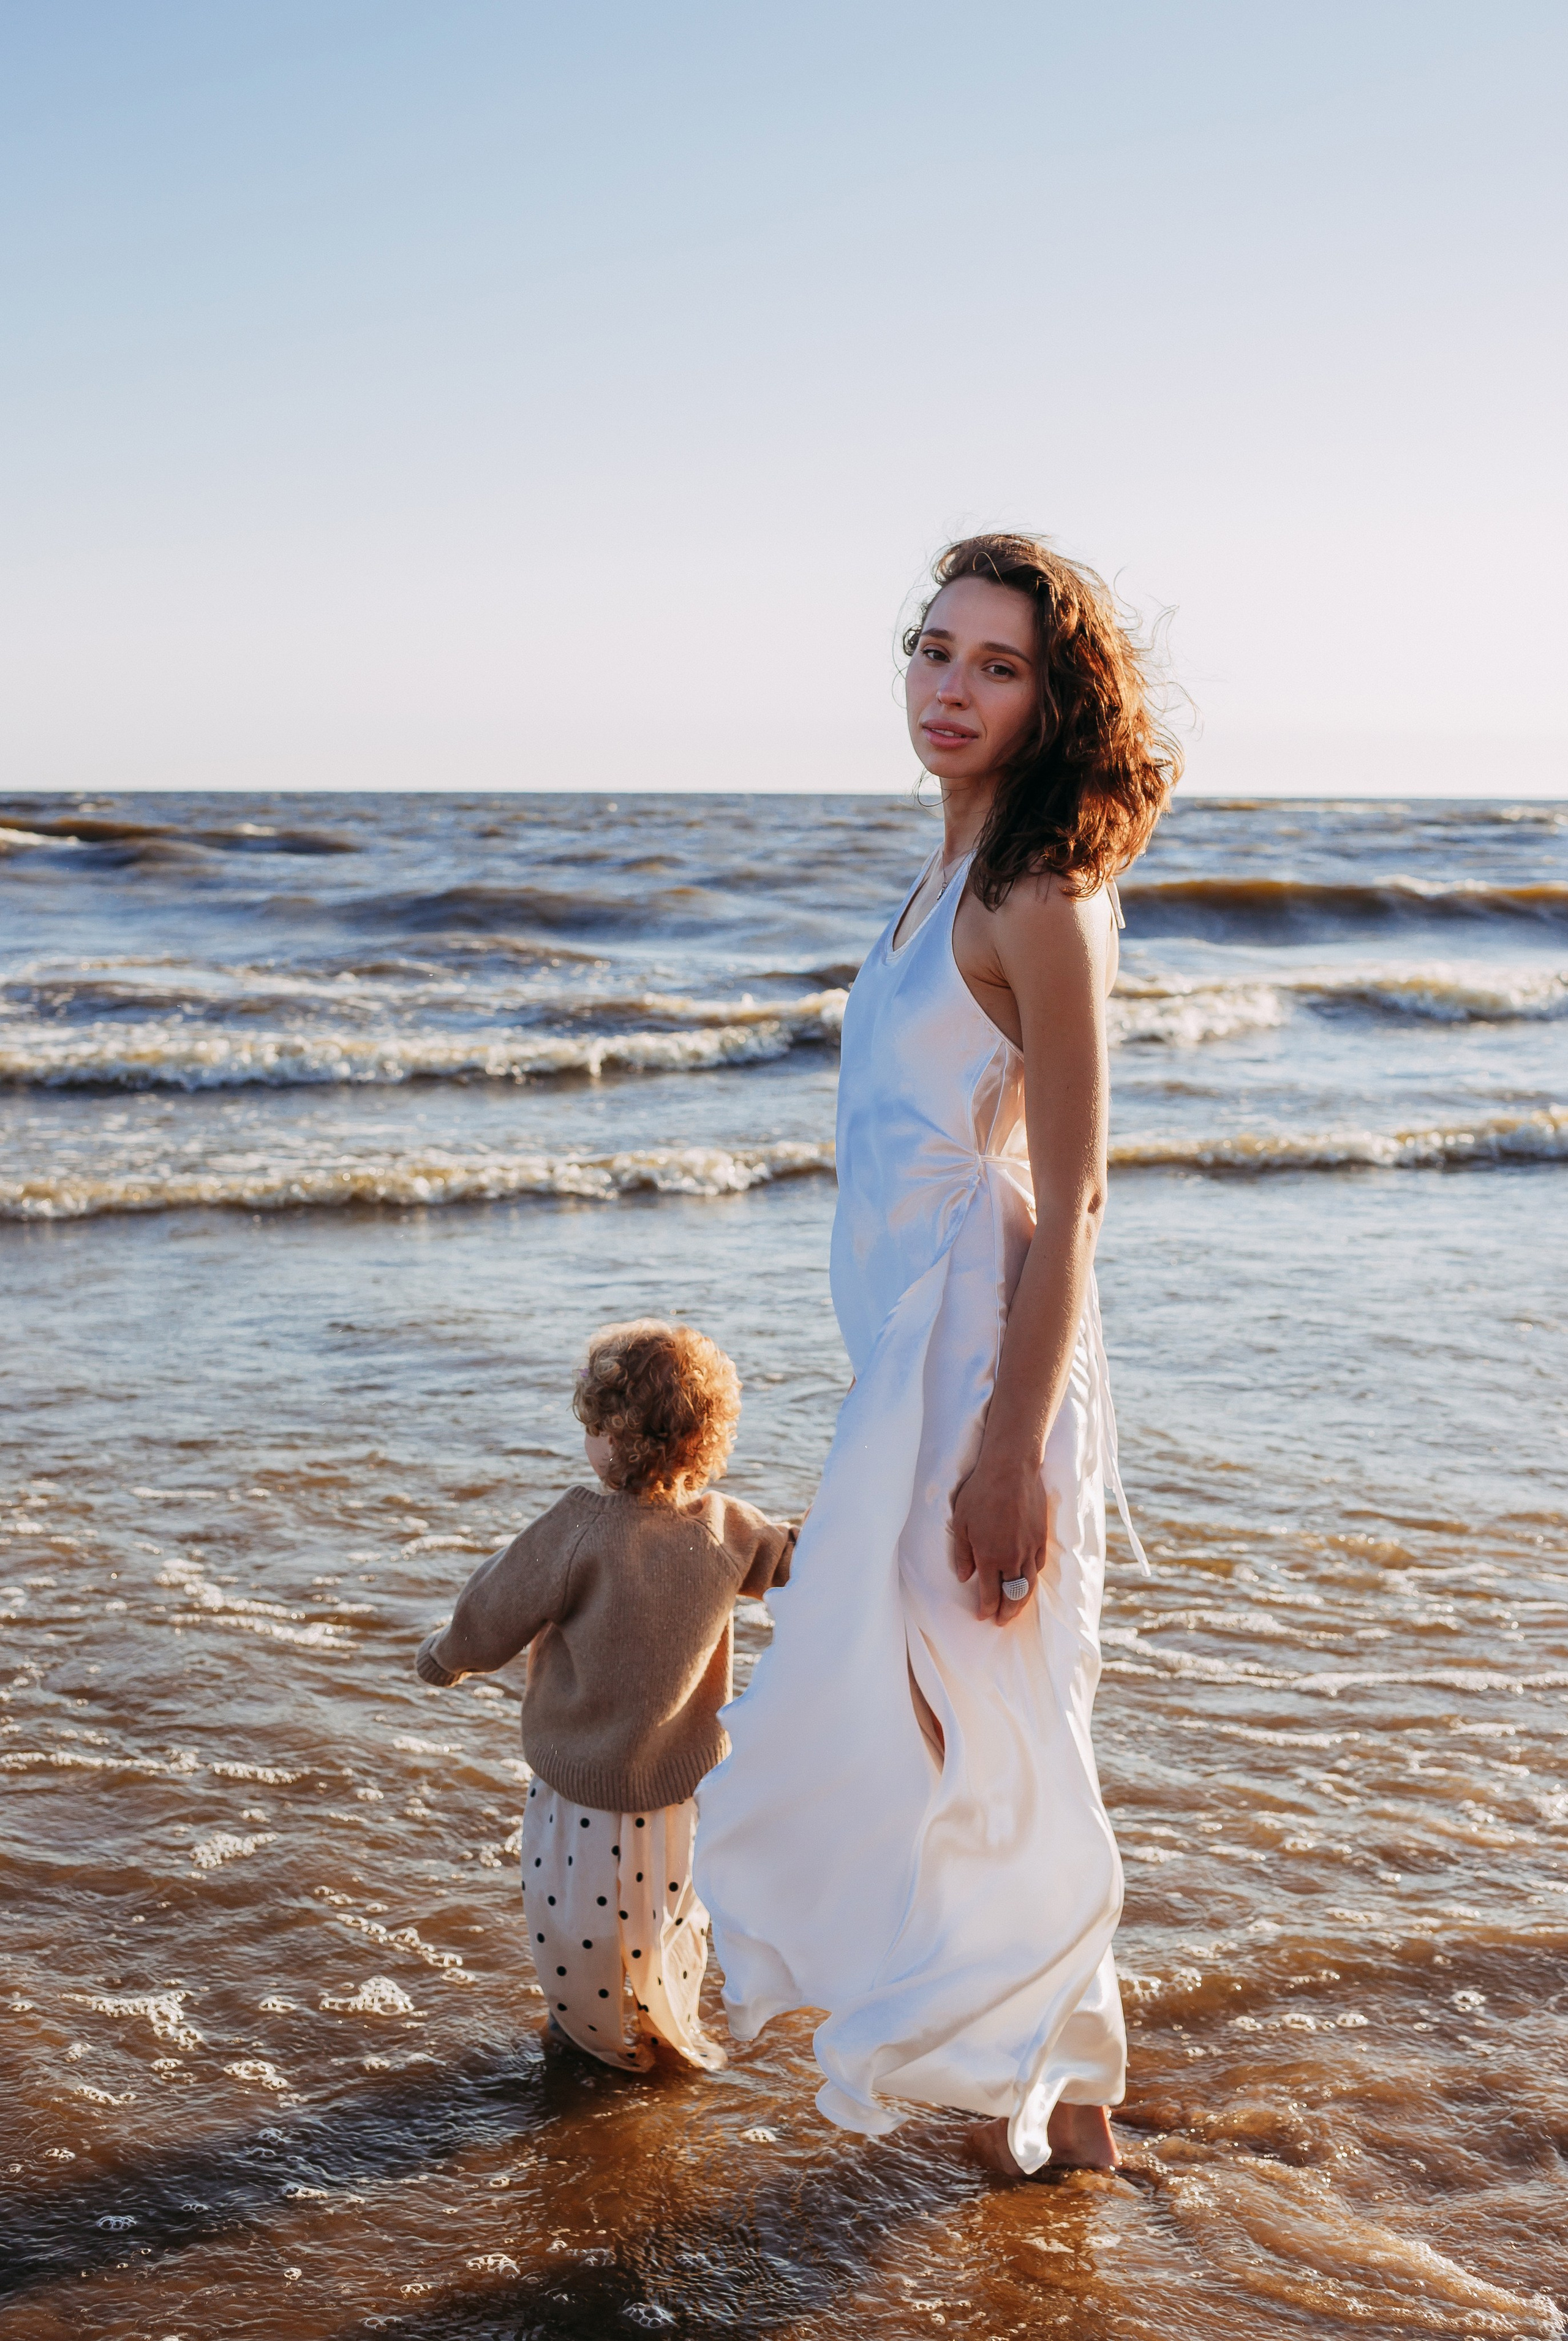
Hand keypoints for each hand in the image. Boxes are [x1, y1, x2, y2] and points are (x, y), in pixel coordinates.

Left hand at [950, 1450, 1047, 1625]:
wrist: (1011, 1469)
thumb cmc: (980, 1492)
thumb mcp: (961, 1522)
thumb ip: (963, 1553)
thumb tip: (964, 1577)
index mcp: (990, 1557)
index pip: (990, 1594)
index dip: (986, 1609)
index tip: (982, 1617)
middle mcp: (1012, 1558)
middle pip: (1012, 1595)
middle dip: (1006, 1612)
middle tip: (1001, 1622)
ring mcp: (1029, 1548)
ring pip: (1028, 1584)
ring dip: (1021, 1601)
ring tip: (1015, 1611)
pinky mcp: (1041, 1537)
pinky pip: (1039, 1565)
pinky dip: (1033, 1578)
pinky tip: (1028, 1581)